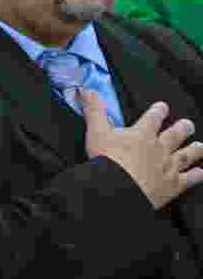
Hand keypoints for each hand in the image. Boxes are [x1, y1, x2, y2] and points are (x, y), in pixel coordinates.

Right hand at [82, 91, 202, 210]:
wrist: (119, 188)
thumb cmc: (107, 159)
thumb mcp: (96, 131)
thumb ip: (94, 110)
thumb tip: (87, 91)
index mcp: (142, 134)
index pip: (153, 118)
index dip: (158, 111)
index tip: (163, 107)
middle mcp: (159, 148)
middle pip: (175, 135)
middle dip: (182, 128)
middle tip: (189, 124)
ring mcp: (168, 166)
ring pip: (186, 155)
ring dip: (194, 150)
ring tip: (201, 146)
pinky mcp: (172, 185)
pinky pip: (188, 179)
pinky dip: (196, 176)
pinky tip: (201, 173)